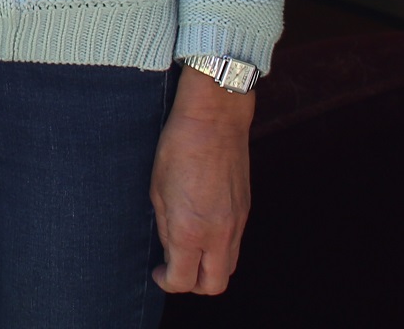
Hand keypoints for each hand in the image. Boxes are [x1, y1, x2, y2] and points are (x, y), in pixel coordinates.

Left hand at [150, 66, 253, 294]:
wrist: (215, 118)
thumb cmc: (178, 147)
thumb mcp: (157, 190)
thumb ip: (166, 227)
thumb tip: (170, 249)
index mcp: (190, 230)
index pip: (183, 280)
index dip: (167, 282)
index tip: (158, 271)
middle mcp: (219, 233)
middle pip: (214, 285)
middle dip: (193, 284)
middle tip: (175, 267)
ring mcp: (237, 223)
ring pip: (229, 266)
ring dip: (209, 267)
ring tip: (189, 247)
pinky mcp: (245, 210)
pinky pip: (235, 243)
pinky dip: (220, 246)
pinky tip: (203, 226)